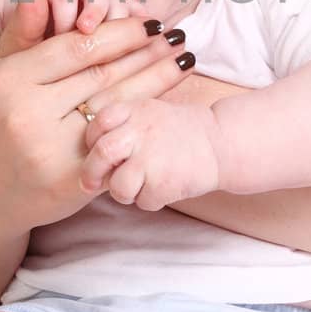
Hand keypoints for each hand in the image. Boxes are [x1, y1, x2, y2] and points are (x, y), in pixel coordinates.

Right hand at [0, 0, 194, 236]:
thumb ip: (22, 31)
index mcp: (8, 80)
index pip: (77, 48)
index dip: (119, 32)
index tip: (149, 21)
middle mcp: (27, 114)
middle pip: (101, 75)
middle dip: (146, 52)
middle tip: (178, 36)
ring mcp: (51, 150)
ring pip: (116, 106)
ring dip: (156, 81)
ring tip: (184, 60)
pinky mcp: (72, 180)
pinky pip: (117, 142)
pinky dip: (144, 121)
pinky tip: (168, 104)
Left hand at [77, 98, 223, 209]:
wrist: (222, 142)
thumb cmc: (180, 131)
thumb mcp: (150, 111)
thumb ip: (121, 123)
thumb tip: (87, 151)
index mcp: (135, 110)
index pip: (97, 122)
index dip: (91, 140)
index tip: (94, 150)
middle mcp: (141, 131)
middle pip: (101, 154)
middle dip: (91, 173)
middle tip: (90, 183)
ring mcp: (152, 158)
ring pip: (118, 186)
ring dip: (123, 192)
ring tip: (139, 186)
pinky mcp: (164, 183)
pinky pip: (142, 201)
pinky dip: (150, 200)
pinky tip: (163, 187)